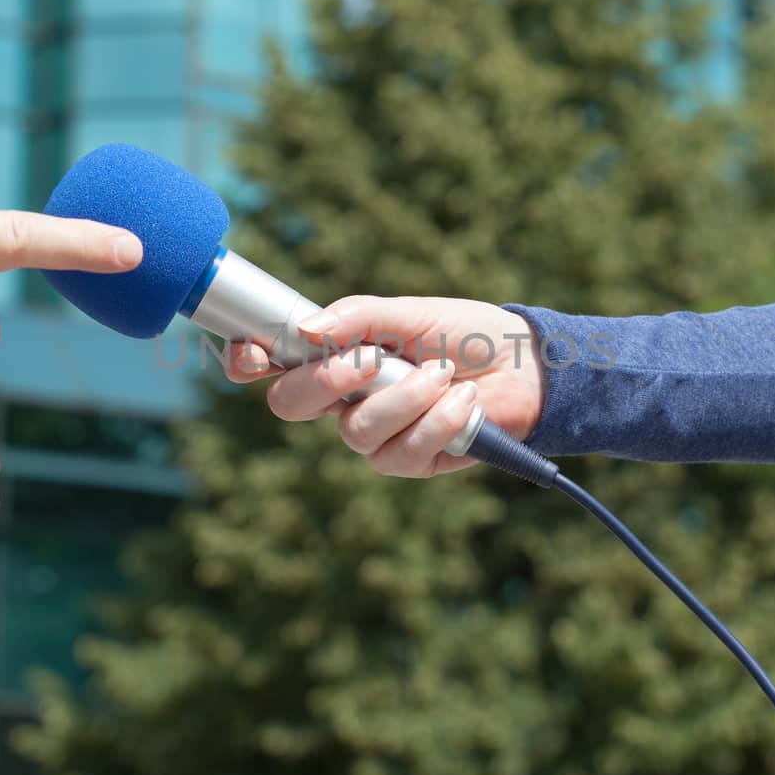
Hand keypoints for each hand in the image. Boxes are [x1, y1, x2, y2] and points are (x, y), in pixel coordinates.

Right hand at [222, 296, 544, 477]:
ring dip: (405, 398)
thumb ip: (354, 318)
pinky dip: (438, 422)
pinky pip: (402, 453)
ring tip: (445, 374)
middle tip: (370, 359)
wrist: (526, 365)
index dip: (248, 361)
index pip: (271, 365)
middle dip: (326, 381)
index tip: (253, 352)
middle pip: (290, 407)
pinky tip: (465, 402)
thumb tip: (305, 331)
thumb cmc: (465, 333)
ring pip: (355, 432)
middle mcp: (344, 399)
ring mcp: (375, 435)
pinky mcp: (411, 461)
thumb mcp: (408, 313)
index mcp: (334, 357)